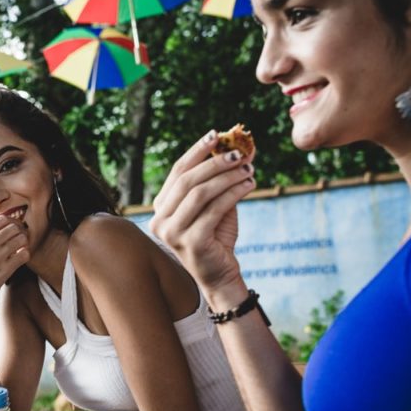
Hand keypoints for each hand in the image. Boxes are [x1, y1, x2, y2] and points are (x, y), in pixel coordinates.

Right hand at [0, 214, 28, 321]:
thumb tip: (6, 226)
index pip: (2, 219)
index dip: (11, 223)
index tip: (14, 229)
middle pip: (13, 227)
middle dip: (20, 232)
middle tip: (20, 239)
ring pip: (21, 239)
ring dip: (24, 243)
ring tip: (20, 249)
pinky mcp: (4, 270)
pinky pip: (24, 254)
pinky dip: (25, 255)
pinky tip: (19, 259)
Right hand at [150, 130, 255, 295]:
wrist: (220, 275)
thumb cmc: (216, 237)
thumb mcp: (216, 204)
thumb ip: (220, 180)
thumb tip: (239, 147)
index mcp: (161, 208)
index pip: (177, 172)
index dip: (196, 152)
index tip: (216, 135)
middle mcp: (161, 220)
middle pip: (187, 181)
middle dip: (214, 163)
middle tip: (238, 153)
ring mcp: (173, 233)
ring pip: (200, 193)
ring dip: (227, 177)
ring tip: (248, 169)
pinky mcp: (191, 242)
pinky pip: (214, 210)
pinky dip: (234, 193)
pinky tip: (250, 185)